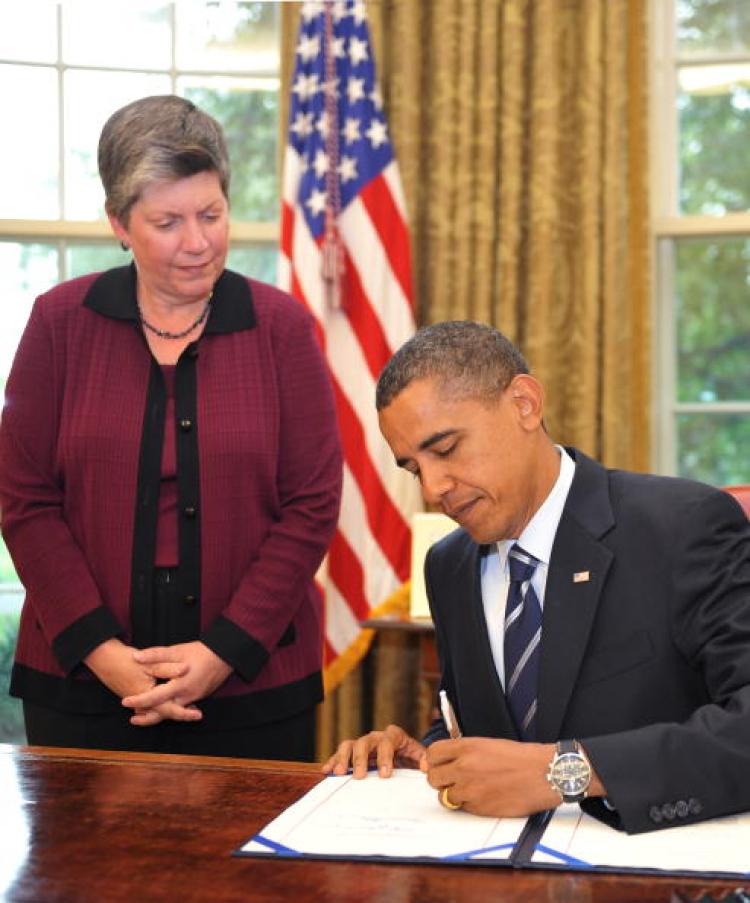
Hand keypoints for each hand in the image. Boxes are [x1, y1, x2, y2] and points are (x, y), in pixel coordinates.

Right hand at [84, 638, 200, 725]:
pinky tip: (169, 700)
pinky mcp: (134, 695)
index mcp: (146, 696)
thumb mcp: (148, 662)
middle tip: (197, 714)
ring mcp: (136, 701)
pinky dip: (160, 705)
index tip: (198, 714)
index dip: (184, 713)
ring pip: (156, 710)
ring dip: (170, 710)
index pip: (168, 710)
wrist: (104, 658)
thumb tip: (185, 670)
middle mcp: (140, 703)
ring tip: (188, 708)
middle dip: (180, 714)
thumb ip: (167, 667)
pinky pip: (149, 706)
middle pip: (163, 713)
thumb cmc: (125, 660)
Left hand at [122, 641, 231, 725]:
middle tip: (132, 719)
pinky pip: (182, 707)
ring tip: (144, 715)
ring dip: (158, 714)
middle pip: (163, 713)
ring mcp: (194, 698)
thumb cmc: (201, 652)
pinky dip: (171, 708)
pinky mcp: (199, 696)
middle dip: (147, 718)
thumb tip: (136, 656)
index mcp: (179, 686)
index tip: (124, 702)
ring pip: (173, 712)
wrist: (226, 655)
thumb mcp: (177, 651)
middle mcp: (186, 696)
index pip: (154, 698)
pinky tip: (164, 706)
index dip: (138, 701)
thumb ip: (156, 654)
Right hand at [322, 724, 426, 777]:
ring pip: (350, 745)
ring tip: (338, 773)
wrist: (405, 755)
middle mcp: (376, 737)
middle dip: (361, 759)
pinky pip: (341, 754)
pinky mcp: (353, 753)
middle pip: (365, 742)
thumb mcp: (420, 756)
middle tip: (359, 776)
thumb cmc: (412, 757)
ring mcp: (363, 744)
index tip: (385, 775)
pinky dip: (333, 761)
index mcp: (394, 736)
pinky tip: (326, 771)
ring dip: (343, 758)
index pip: (387, 742)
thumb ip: (423, 759)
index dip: (385, 757)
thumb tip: (425, 767)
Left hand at [426, 737, 602, 816]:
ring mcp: (470, 789)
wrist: (544, 774)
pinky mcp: (480, 808)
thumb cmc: (519, 758)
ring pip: (444, 797)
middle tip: (453, 779)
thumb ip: (461, 752)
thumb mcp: (487, 744)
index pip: (432, 754)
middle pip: (433, 777)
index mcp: (467, 747)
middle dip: (441, 779)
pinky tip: (483, 796)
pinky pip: (462, 808)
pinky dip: (468, 805)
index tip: (439, 764)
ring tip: (471, 789)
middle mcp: (464, 767)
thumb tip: (437, 762)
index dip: (433, 760)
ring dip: (453, 794)